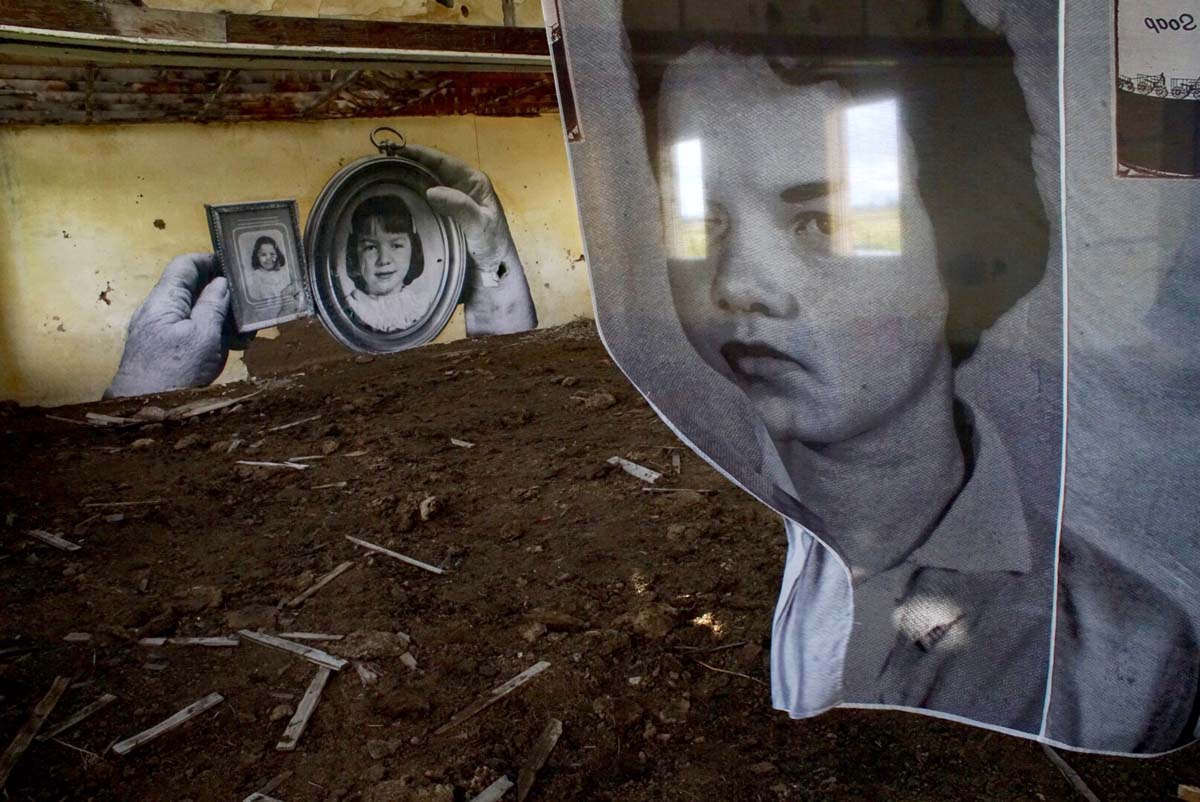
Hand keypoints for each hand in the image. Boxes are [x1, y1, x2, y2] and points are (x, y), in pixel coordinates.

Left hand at [105, 253, 237, 397]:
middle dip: (223, 294)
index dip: (210, 260)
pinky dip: (213, 333)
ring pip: (195, 311)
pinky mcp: (164, 348)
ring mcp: (160, 330)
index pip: (185, 264)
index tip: (238, 266)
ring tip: (248, 331)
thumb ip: (213, 305)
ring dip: (222, 317)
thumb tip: (222, 282)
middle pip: (193, 288)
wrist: (145, 410)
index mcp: (165, 299)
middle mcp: (159, 310)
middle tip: (252, 303)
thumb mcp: (204, 335)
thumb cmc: (176, 370)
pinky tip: (234, 347)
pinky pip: (191, 330)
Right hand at [402, 144, 537, 334]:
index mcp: (474, 182)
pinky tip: (397, 197)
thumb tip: (431, 190)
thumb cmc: (492, 245)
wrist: (495, 269)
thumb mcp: (479, 225)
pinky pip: (427, 199)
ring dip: (410, 178)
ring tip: (385, 175)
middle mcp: (463, 186)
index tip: (398, 150)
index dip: (421, 153)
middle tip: (384, 162)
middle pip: (433, 169)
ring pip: (429, 183)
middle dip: (411, 163)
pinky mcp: (447, 213)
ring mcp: (454, 200)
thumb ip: (459, 207)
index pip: (444, 161)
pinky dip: (413, 195)